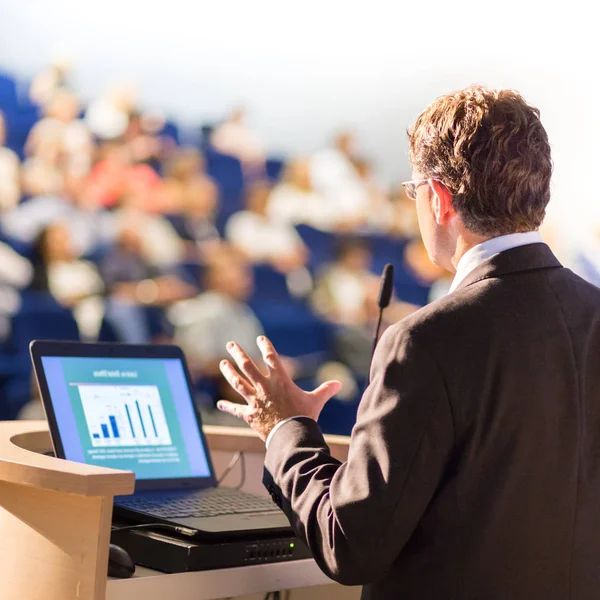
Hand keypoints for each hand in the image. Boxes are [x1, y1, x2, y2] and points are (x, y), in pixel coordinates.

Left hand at [217, 336, 341, 440]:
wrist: (291, 436)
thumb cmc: (304, 417)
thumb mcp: (316, 401)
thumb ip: (325, 390)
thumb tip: (339, 383)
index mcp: (280, 381)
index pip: (271, 358)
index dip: (266, 347)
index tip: (260, 338)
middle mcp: (264, 387)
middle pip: (247, 366)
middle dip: (238, 354)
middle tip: (231, 344)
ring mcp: (255, 400)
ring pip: (238, 382)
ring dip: (229, 372)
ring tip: (223, 363)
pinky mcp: (249, 414)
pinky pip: (236, 409)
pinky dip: (228, 406)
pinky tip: (220, 403)